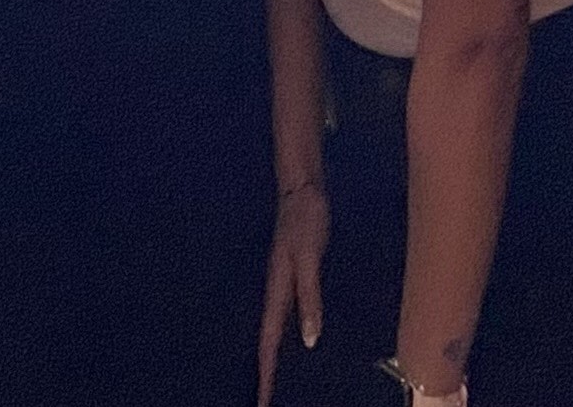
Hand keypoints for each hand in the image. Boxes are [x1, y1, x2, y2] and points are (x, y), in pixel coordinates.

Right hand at [258, 181, 325, 399]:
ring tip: (282, 381)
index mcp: (277, 291)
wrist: (302, 187)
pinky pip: (289, 314)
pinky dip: (290, 334)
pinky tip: (302, 339)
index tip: (263, 402)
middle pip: (269, 341)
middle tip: (269, 400)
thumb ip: (309, 297)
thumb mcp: (309, 259)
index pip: (269, 343)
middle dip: (268, 372)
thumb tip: (310, 339)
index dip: (267, 374)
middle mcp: (277, 292)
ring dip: (278, 356)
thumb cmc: (306, 220)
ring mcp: (285, 283)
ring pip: (278, 329)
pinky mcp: (295, 276)